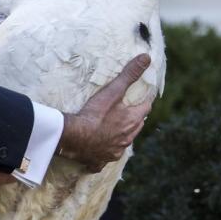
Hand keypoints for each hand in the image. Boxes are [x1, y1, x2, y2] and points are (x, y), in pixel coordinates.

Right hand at [58, 54, 152, 171]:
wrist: (73, 138)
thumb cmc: (94, 114)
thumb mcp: (113, 91)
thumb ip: (129, 74)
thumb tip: (146, 57)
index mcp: (132, 121)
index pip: (145, 108)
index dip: (144, 102)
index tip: (143, 98)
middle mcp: (127, 139)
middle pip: (136, 127)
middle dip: (134, 119)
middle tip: (129, 112)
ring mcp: (114, 152)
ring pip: (123, 143)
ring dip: (121, 136)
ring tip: (115, 130)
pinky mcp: (99, 162)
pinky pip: (103, 160)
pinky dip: (103, 155)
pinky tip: (98, 152)